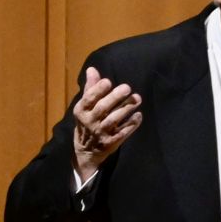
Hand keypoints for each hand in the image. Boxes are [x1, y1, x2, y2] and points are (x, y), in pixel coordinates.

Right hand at [71, 65, 142, 182]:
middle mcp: (90, 122)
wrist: (86, 152)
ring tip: (138, 98)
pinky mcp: (111, 142)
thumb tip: (92, 69)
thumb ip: (90, 88)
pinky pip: (123, 132)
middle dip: (115, 97)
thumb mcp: (85, 107)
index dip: (98, 90)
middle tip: (127, 87)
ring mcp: (101, 133)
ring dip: (126, 109)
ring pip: (114, 120)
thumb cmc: (87, 122)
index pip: (89, 99)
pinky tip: (138, 115)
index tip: (108, 81)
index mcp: (81, 111)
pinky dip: (131, 124)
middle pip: (103, 108)